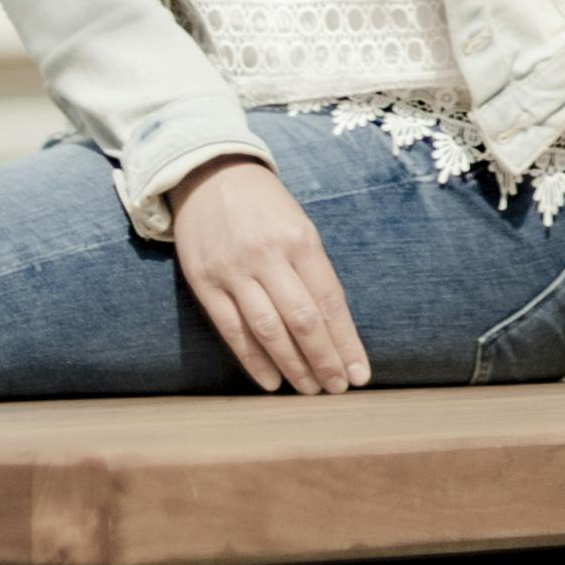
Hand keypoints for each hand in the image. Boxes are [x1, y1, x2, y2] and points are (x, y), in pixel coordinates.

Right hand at [168, 156, 372, 395]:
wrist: (210, 175)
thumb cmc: (266, 207)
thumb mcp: (300, 226)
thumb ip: (315, 273)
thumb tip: (336, 330)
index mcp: (299, 239)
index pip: (329, 301)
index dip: (346, 342)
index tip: (359, 373)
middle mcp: (266, 255)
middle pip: (302, 320)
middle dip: (324, 360)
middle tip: (337, 388)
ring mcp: (233, 271)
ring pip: (268, 330)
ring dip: (292, 366)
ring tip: (310, 389)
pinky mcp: (205, 283)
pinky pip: (232, 330)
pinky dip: (254, 360)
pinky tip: (272, 381)